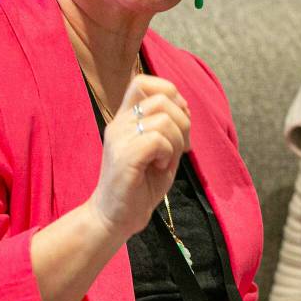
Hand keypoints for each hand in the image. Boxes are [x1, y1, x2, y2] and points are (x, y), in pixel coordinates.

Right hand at [87, 74, 190, 240]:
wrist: (115, 218)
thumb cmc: (140, 185)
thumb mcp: (160, 150)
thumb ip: (169, 127)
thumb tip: (185, 107)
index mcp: (126, 118)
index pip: (143, 81)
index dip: (169, 92)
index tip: (179, 119)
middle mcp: (120, 122)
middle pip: (162, 98)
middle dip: (184, 122)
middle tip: (181, 147)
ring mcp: (119, 137)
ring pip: (163, 119)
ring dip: (177, 141)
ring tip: (166, 160)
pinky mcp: (124, 155)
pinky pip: (157, 139)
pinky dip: (167, 153)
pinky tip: (159, 167)